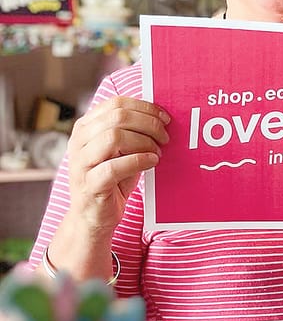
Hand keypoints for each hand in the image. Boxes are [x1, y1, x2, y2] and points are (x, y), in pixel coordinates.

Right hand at [65, 97, 170, 235]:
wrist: (95, 216)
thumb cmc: (113, 179)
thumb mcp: (122, 150)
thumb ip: (132, 131)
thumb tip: (161, 117)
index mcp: (86, 127)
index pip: (116, 103)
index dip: (145, 107)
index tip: (165, 118)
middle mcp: (79, 141)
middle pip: (117, 117)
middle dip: (149, 124)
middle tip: (165, 137)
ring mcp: (81, 163)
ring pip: (114, 137)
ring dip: (144, 142)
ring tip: (158, 152)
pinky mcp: (90, 185)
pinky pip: (114, 167)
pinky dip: (139, 161)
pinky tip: (152, 162)